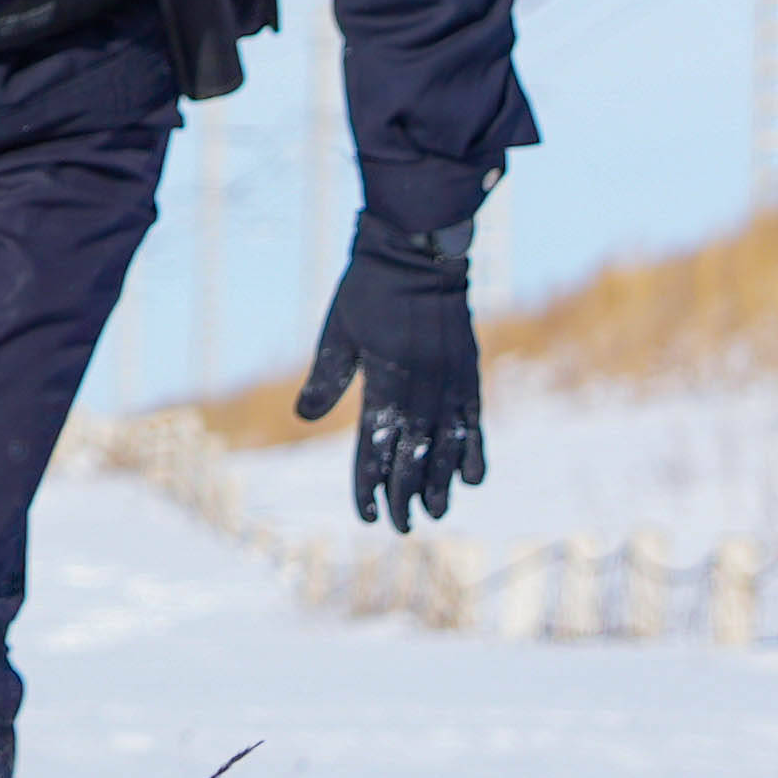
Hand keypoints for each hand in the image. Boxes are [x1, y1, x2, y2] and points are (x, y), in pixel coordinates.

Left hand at [293, 222, 485, 530]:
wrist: (418, 252)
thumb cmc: (368, 290)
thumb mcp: (338, 331)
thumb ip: (327, 377)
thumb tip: (304, 415)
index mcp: (385, 380)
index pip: (376, 446)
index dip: (371, 483)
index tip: (367, 513)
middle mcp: (421, 387)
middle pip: (413, 454)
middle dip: (405, 493)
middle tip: (400, 525)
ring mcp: (450, 381)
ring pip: (447, 445)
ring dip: (440, 482)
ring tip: (434, 513)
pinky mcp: (469, 373)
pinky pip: (473, 422)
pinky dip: (473, 451)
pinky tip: (472, 478)